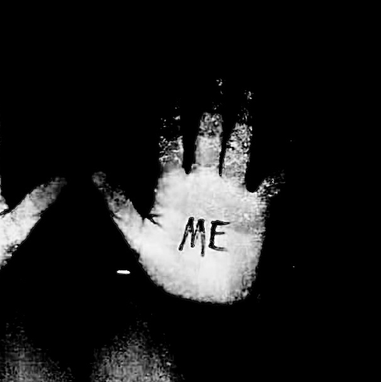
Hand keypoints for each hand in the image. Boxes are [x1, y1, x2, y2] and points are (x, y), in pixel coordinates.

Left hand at [93, 91, 280, 302]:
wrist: (199, 306)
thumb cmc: (164, 278)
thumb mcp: (136, 241)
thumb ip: (116, 206)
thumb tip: (90, 172)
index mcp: (171, 188)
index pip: (170, 143)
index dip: (171, 117)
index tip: (171, 88)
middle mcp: (201, 184)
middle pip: (207, 138)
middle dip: (213, 108)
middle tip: (218, 75)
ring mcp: (228, 196)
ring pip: (237, 150)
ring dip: (244, 123)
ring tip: (250, 93)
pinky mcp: (253, 213)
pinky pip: (270, 183)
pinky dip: (282, 165)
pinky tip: (290, 141)